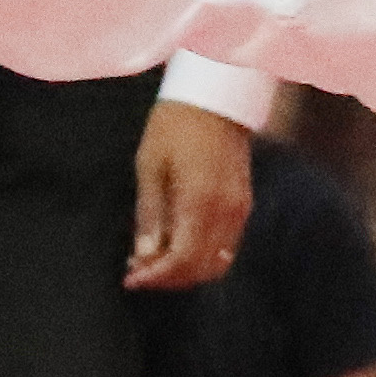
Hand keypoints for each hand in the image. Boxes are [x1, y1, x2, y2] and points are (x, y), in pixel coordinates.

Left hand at [127, 105, 251, 291]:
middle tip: (139, 272)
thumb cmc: (174, 126)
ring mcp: (239, 209)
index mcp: (199, 202)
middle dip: (169, 278)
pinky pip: (227, 245)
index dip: (156, 277)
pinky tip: (178, 246)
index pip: (181, 260)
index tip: (131, 279)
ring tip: (156, 262)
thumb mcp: (150, 167)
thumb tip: (144, 256)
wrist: (213, 96)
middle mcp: (225, 212)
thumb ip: (149, 215)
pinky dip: (202, 256)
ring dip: (187, 270)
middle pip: (201, 269)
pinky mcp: (244, 203)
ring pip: (218, 262)